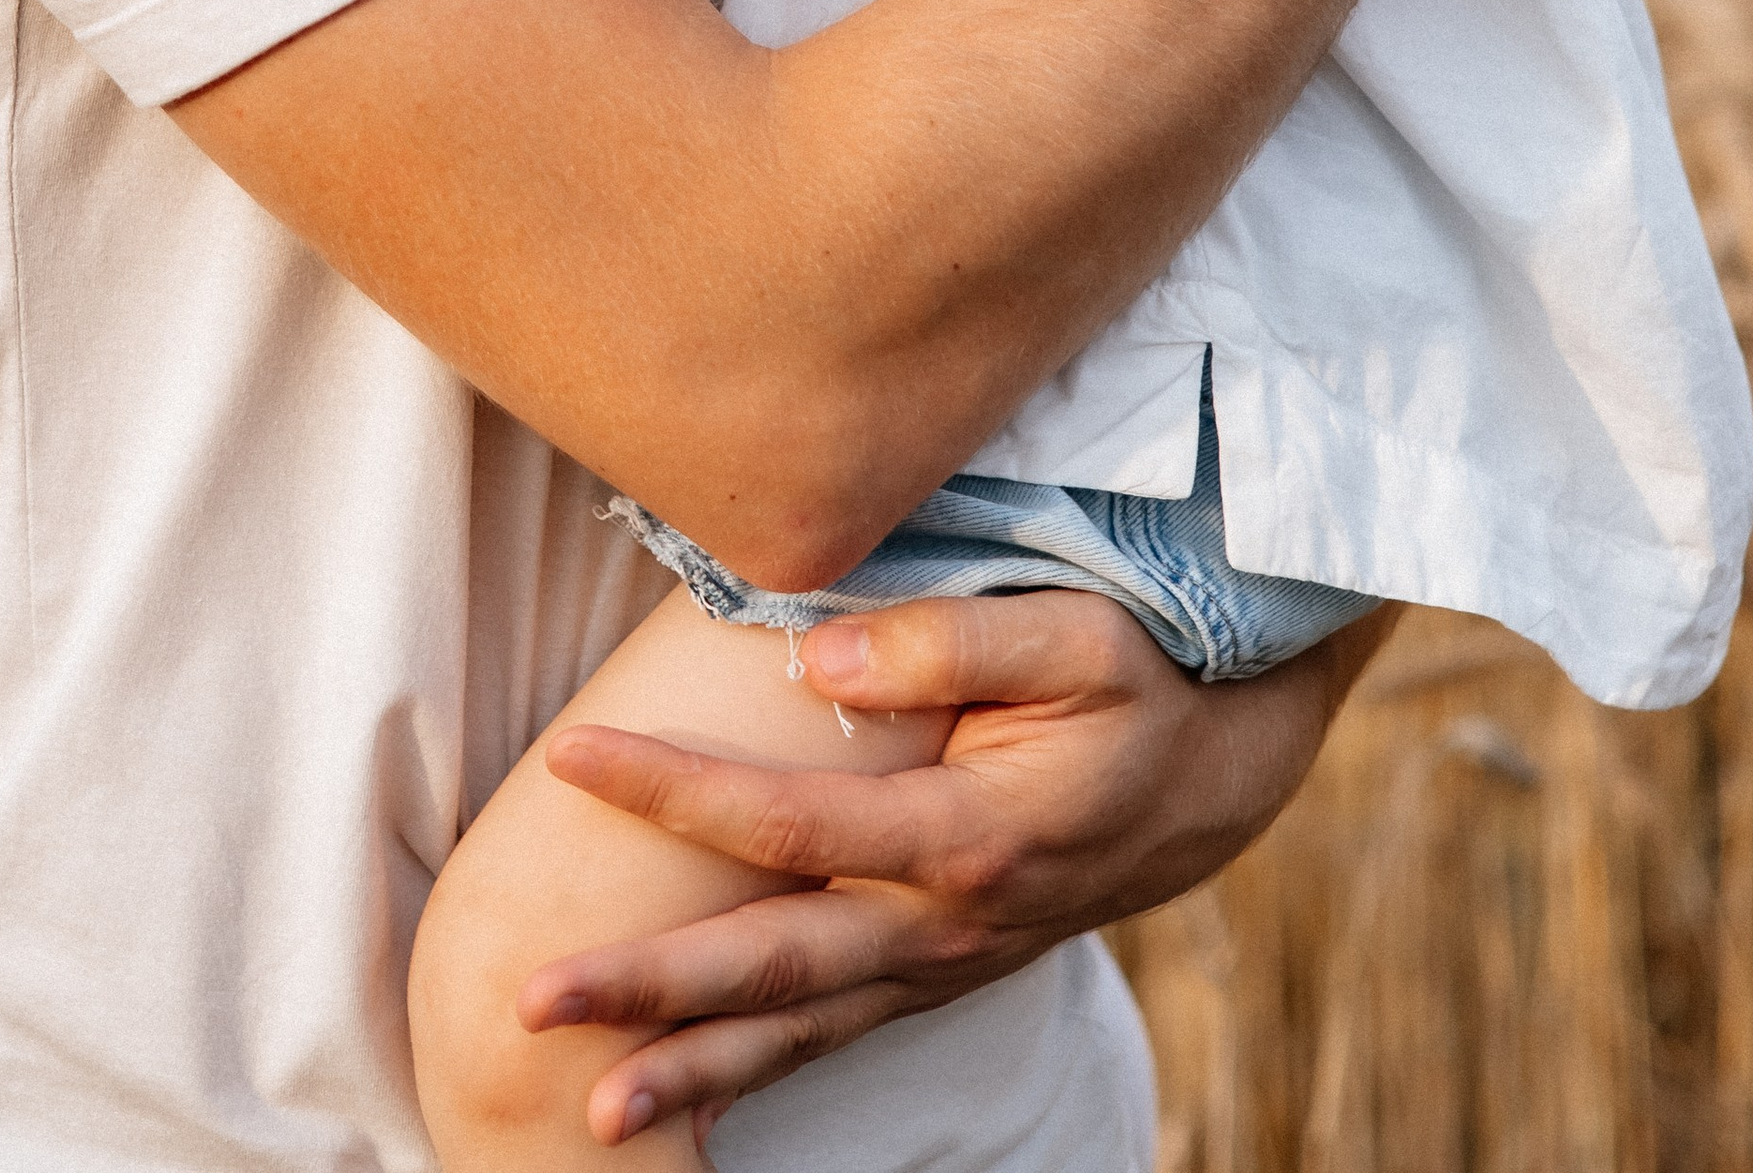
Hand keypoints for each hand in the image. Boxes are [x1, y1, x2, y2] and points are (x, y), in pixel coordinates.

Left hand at [520, 592, 1390, 1143]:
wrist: (1220, 774)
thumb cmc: (1138, 683)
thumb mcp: (1075, 638)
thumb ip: (947, 640)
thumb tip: (814, 648)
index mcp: (965, 835)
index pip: (790, 824)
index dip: (675, 793)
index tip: (573, 762)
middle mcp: (942, 923)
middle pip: (774, 966)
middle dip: (649, 990)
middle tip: (532, 999)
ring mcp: (939, 963)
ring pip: (799, 1030)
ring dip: (689, 1070)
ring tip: (588, 1114)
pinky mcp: (936, 973)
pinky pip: (834, 1039)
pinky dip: (756, 1078)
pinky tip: (680, 1103)